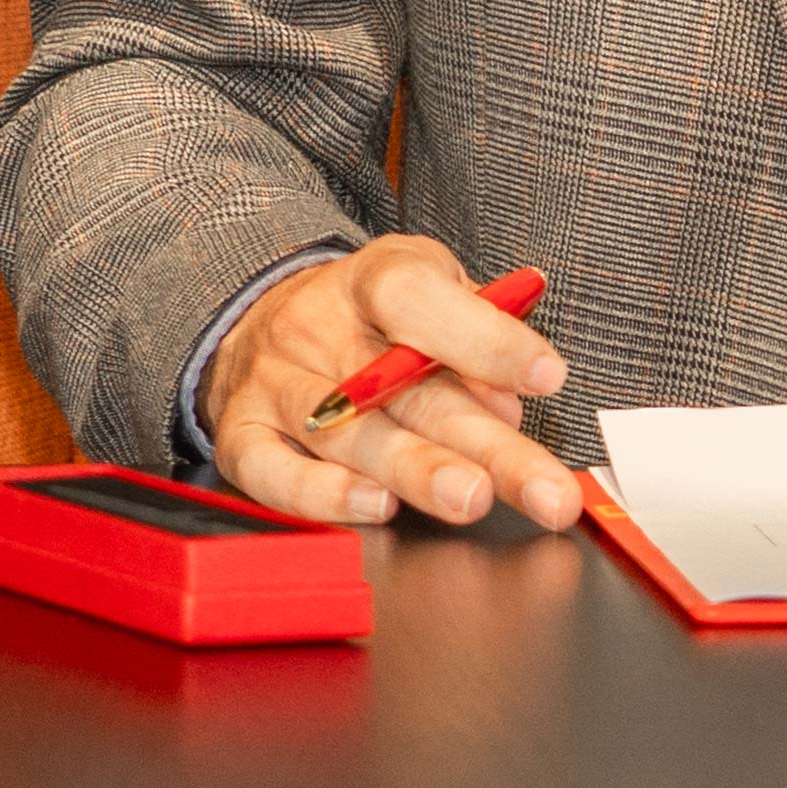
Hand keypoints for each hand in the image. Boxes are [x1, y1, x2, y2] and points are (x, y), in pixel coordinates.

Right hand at [206, 234, 579, 532]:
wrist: (259, 323)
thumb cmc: (364, 321)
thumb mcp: (425, 296)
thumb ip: (470, 342)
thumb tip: (507, 407)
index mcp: (368, 281)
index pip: (417, 297)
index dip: (482, 337)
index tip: (547, 376)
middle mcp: (313, 327)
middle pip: (402, 386)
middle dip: (483, 444)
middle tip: (542, 489)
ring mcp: (272, 382)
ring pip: (345, 433)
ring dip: (414, 470)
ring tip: (470, 498)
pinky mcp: (239, 435)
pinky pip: (273, 471)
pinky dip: (324, 494)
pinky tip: (376, 506)